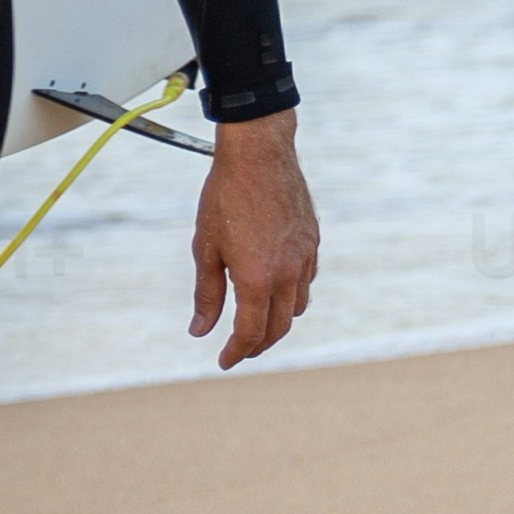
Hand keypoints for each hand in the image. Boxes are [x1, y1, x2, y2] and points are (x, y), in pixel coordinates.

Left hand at [190, 116, 315, 370]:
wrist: (258, 152)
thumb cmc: (225, 196)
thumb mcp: (206, 247)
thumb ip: (206, 294)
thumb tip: (201, 331)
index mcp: (256, 279)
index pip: (250, 333)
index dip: (236, 352)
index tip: (224, 361)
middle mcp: (286, 274)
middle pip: (278, 328)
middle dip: (258, 345)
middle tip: (239, 350)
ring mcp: (305, 258)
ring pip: (297, 307)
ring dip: (277, 322)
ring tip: (256, 321)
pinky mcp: (313, 242)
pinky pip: (306, 282)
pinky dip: (291, 295)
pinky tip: (275, 288)